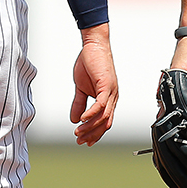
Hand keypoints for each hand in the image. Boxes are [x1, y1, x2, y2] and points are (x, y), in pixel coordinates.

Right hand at [71, 24, 116, 145]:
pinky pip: (101, 104)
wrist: (93, 46)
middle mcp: (112, 98)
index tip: (83, 141)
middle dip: (92, 134)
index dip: (94, 134)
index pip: (104, 122)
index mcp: (108, 99)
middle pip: (105, 123)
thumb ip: (79, 103)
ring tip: (78, 132)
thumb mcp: (81, 88)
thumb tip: (74, 119)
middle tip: (79, 140)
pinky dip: (91, 114)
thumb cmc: (90, 64)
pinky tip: (82, 119)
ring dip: (90, 127)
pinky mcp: (107, 85)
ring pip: (103, 117)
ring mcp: (111, 92)